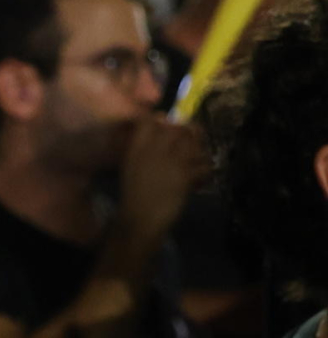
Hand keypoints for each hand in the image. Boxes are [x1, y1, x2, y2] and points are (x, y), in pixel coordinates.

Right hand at [116, 118, 206, 237]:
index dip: (163, 120)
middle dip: (190, 136)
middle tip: (190, 149)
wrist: (139, 218)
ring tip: (196, 166)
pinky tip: (199, 181)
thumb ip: (143, 149)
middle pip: (181, 128)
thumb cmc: (133, 195)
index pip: (151, 119)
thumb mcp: (131, 166)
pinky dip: (206, 174)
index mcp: (137, 146)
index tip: (167, 127)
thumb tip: (161, 139)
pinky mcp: (186, 175)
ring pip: (197, 146)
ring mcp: (172, 160)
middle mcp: (155, 148)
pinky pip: (206, 166)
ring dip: (200, 156)